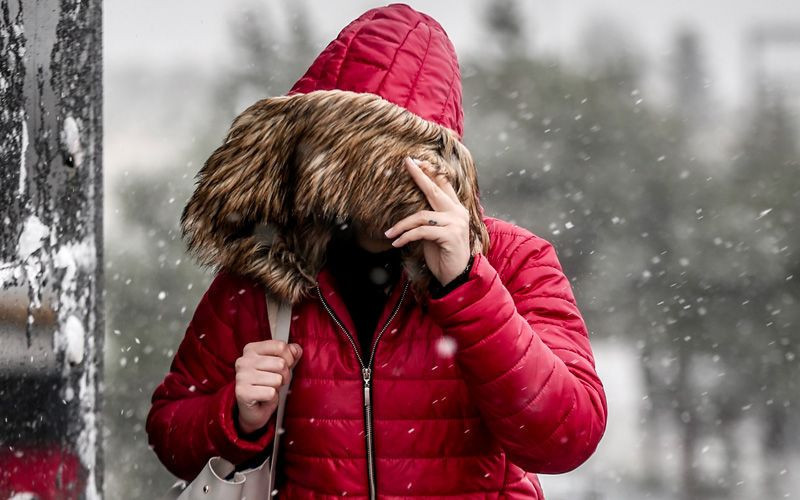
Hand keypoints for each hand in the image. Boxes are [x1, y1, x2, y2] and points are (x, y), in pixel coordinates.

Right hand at [234, 340, 301, 433]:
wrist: (253, 408)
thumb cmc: (266, 384)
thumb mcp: (280, 365)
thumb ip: (290, 354)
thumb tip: (296, 349)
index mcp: (252, 349)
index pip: (280, 346)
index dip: (289, 358)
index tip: (285, 365)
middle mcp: (244, 361)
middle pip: (281, 363)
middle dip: (284, 375)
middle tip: (276, 381)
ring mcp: (242, 376)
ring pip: (277, 379)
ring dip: (277, 387)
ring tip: (269, 388)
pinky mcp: (242, 392)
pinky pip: (271, 393)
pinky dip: (272, 397)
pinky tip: (263, 397)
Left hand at [384, 157, 471, 285]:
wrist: (457, 277)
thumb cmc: (444, 255)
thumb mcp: (434, 233)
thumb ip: (428, 219)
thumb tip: (410, 209)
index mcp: (456, 209)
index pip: (443, 185)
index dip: (430, 172)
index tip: (415, 161)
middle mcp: (458, 213)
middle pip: (434, 190)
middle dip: (419, 175)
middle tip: (406, 163)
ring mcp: (456, 223)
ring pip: (421, 216)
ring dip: (401, 226)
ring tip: (390, 233)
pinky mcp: (450, 236)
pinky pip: (421, 231)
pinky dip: (406, 236)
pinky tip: (397, 243)